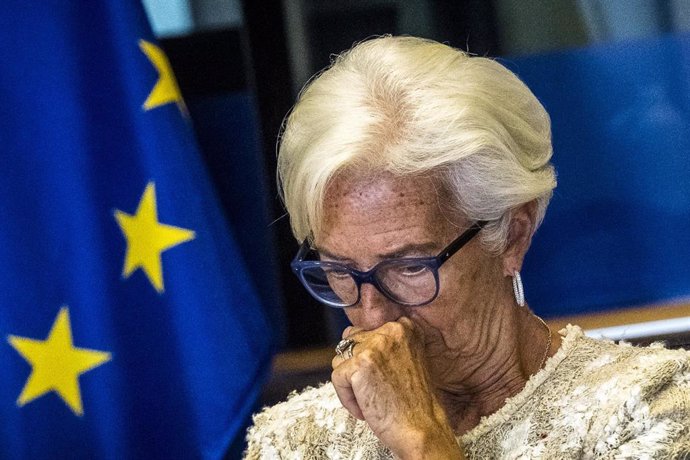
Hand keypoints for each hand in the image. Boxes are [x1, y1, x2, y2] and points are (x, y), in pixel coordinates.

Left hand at [331, 317, 464, 458]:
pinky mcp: (359, 364)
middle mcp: (391, 330)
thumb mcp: (407, 361)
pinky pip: (337, 378)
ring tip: (372, 401)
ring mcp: (375, 345)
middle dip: (355, 370)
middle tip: (375, 391)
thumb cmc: (415, 404)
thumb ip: (384, 345)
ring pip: (340, 360)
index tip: (378, 378)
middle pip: (350, 343)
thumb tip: (349, 335)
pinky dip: (347, 399)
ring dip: (350, 385)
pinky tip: (365, 410)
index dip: (366, 358)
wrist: (424, 429)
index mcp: (405, 327)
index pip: (365, 331)